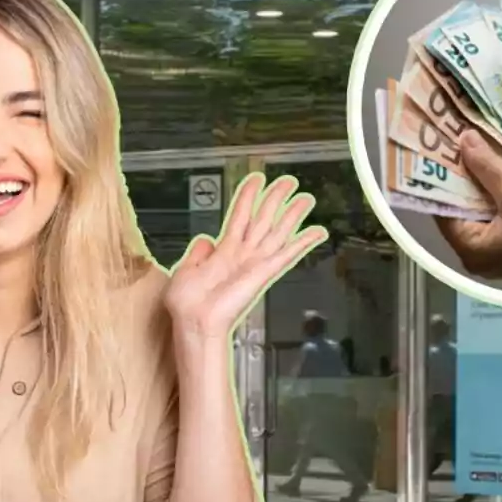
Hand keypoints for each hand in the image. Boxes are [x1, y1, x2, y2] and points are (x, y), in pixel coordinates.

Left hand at [164, 173, 326, 341]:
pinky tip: (317, 232)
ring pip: (277, 232)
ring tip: (306, 199)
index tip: (256, 180)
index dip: (248, 196)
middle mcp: (243, 255)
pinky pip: (286, 254)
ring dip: (292, 215)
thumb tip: (205, 239)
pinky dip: (303, 243)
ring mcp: (255, 263)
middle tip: (288, 182)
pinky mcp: (264, 273)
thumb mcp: (184, 269)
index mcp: (223, 252)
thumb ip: (197, 252)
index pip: (240, 216)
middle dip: (275, 199)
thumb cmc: (186, 303)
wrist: (194, 321)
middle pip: (263, 219)